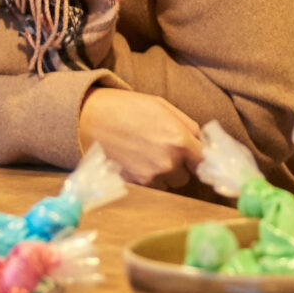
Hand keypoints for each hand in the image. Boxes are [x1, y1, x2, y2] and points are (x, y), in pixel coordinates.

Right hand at [77, 89, 204, 188]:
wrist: (89, 119)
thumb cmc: (126, 107)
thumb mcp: (161, 105)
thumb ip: (186, 124)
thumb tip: (200, 140)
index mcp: (178, 140)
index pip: (204, 161)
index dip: (201, 157)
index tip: (197, 155)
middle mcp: (168, 163)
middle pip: (186, 176)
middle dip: (180, 165)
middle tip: (164, 149)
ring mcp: (150, 177)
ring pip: (168, 183)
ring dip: (164, 174)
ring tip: (147, 155)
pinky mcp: (135, 185)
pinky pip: (152, 187)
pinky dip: (148, 178)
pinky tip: (136, 161)